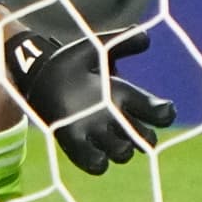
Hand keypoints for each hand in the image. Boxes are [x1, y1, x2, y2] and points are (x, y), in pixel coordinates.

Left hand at [11, 29, 179, 175]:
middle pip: (144, 139)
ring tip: (109, 134)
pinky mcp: (75, 142)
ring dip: (121, 148)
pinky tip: (93, 150)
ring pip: (122, 153)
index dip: (163, 113)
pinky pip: (94, 164)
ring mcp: (96, 133)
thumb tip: (146, 37)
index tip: (163, 109)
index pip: (157, 112)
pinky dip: (98, 162)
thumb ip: (120, 42)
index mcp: (124, 96)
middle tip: (131, 125)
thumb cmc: (71, 63)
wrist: (39, 74)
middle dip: (144, 136)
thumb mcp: (96, 48)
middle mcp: (114, 119)